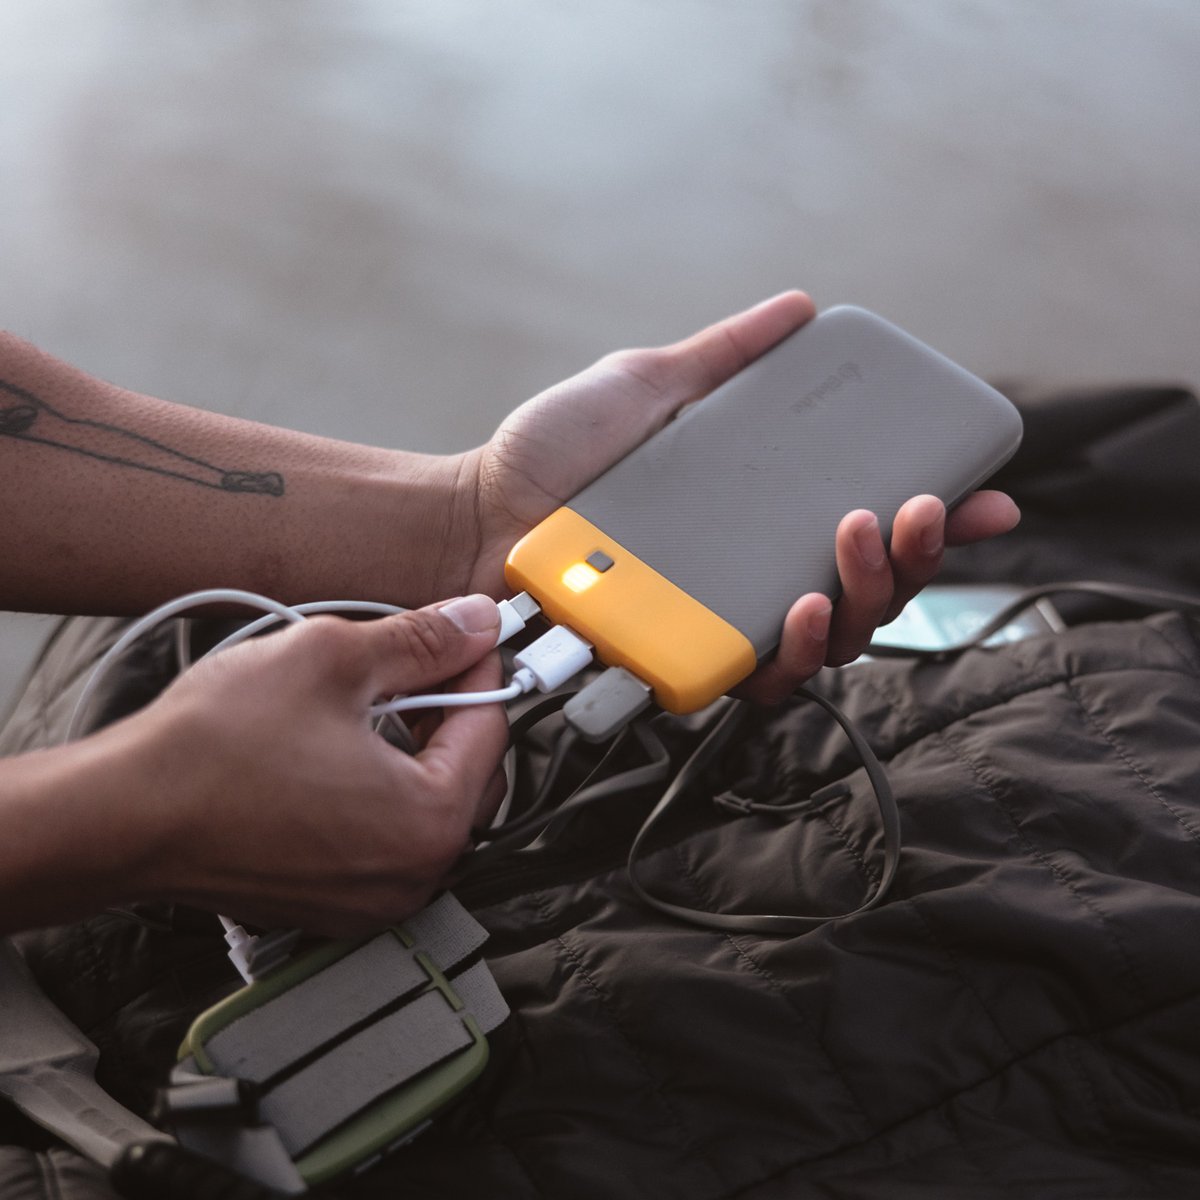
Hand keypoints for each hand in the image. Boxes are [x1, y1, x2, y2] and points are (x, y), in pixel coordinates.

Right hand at [116, 596, 508, 935]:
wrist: (122, 816)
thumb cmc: (217, 746)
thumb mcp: (333, 659)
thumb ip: (421, 640)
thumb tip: (475, 622)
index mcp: (432, 821)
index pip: (489, 727)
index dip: (476, 668)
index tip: (461, 636)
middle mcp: (414, 876)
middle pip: (469, 774)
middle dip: (448, 714)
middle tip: (410, 667)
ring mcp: (372, 902)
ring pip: (427, 808)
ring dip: (413, 752)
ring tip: (362, 706)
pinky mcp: (333, 906)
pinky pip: (384, 839)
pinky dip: (377, 794)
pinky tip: (334, 754)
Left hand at [456, 292, 1018, 703]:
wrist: (484, 511)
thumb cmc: (556, 454)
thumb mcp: (650, 385)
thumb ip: (726, 355)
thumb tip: (798, 308)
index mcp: (760, 516)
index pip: (868, 525)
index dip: (938, 520)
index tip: (986, 498)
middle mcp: (754, 575)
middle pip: (869, 590)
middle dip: (915, 556)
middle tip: (909, 511)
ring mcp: (723, 623)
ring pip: (834, 640)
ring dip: (869, 596)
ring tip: (857, 539)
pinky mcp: (688, 662)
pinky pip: (765, 678)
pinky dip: (798, 650)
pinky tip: (800, 607)